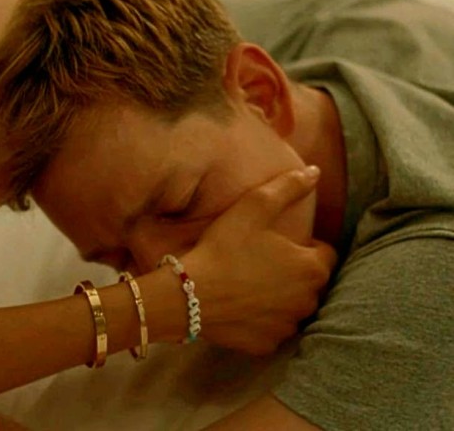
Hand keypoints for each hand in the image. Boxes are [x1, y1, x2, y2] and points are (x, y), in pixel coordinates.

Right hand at [181, 167, 336, 354]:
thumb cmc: (224, 246)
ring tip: (252, 282)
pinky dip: (264, 318)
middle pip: (311, 282)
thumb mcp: (255, 206)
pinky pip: (273, 327)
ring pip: (294, 306)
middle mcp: (308, 301)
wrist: (189, 293)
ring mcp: (287, 326)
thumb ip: (288, 186)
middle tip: (263, 260)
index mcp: (312, 268)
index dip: (304, 246)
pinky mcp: (267, 344)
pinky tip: (242, 305)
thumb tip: (316, 171)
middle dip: (295, 271)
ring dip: (282, 296)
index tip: (279, 243)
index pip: (326, 253)